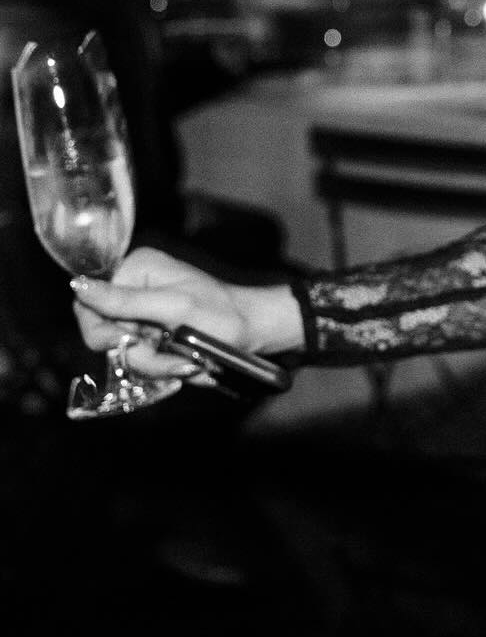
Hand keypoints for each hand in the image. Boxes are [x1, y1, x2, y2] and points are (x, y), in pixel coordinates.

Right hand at [72, 246, 301, 380]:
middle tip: (168, 353)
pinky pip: (141, 361)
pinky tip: (186, 364)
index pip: (86, 301)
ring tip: (187, 362)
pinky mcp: (154, 337)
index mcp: (136, 268)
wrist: (255, 334)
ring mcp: (144, 315)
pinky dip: (163, 368)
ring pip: (123, 353)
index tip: (128, 340)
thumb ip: (124, 301)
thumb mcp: (173, 307)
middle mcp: (135, 288)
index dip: (101, 328)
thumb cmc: (223, 315)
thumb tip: (78, 285)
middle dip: (136, 352)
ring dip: (154, 364)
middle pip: (102, 333)